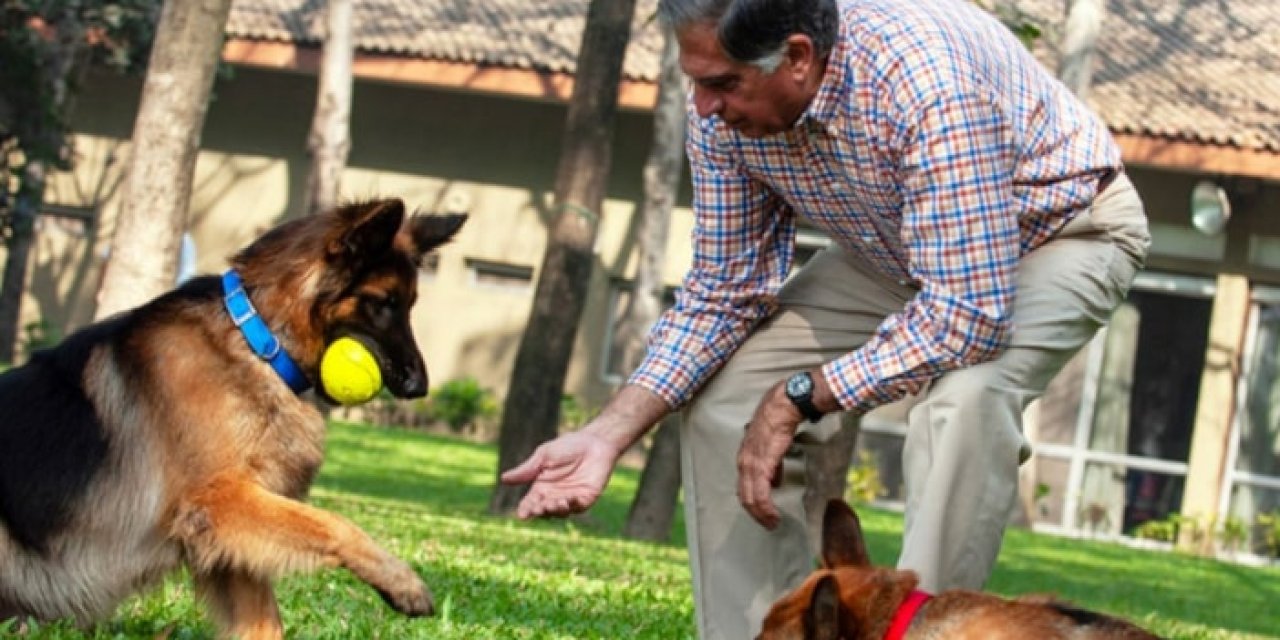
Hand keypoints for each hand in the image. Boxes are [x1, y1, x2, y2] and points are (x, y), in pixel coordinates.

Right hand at [499, 430, 620, 518]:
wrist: (594, 442)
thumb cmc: (567, 446)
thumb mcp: (544, 456)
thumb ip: (527, 470)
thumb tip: (503, 479)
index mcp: (541, 486)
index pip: (530, 502)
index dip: (526, 509)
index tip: (522, 514)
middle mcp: (554, 496)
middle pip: (543, 510)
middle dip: (540, 511)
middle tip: (538, 508)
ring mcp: (570, 499)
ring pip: (559, 512)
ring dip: (555, 510)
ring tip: (555, 503)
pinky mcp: (586, 499)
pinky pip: (577, 508)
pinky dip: (571, 506)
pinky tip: (568, 499)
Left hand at [737, 380, 804, 529]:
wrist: (783, 407)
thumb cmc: (778, 421)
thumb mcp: (770, 446)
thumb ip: (771, 464)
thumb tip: (775, 481)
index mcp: (745, 458)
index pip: (743, 486)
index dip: (752, 502)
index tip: (762, 513)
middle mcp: (744, 462)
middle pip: (744, 496)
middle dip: (755, 514)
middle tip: (767, 524)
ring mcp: (751, 464)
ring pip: (750, 498)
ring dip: (761, 515)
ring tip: (772, 523)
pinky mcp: (761, 465)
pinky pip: (760, 493)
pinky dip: (766, 508)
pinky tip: (773, 515)